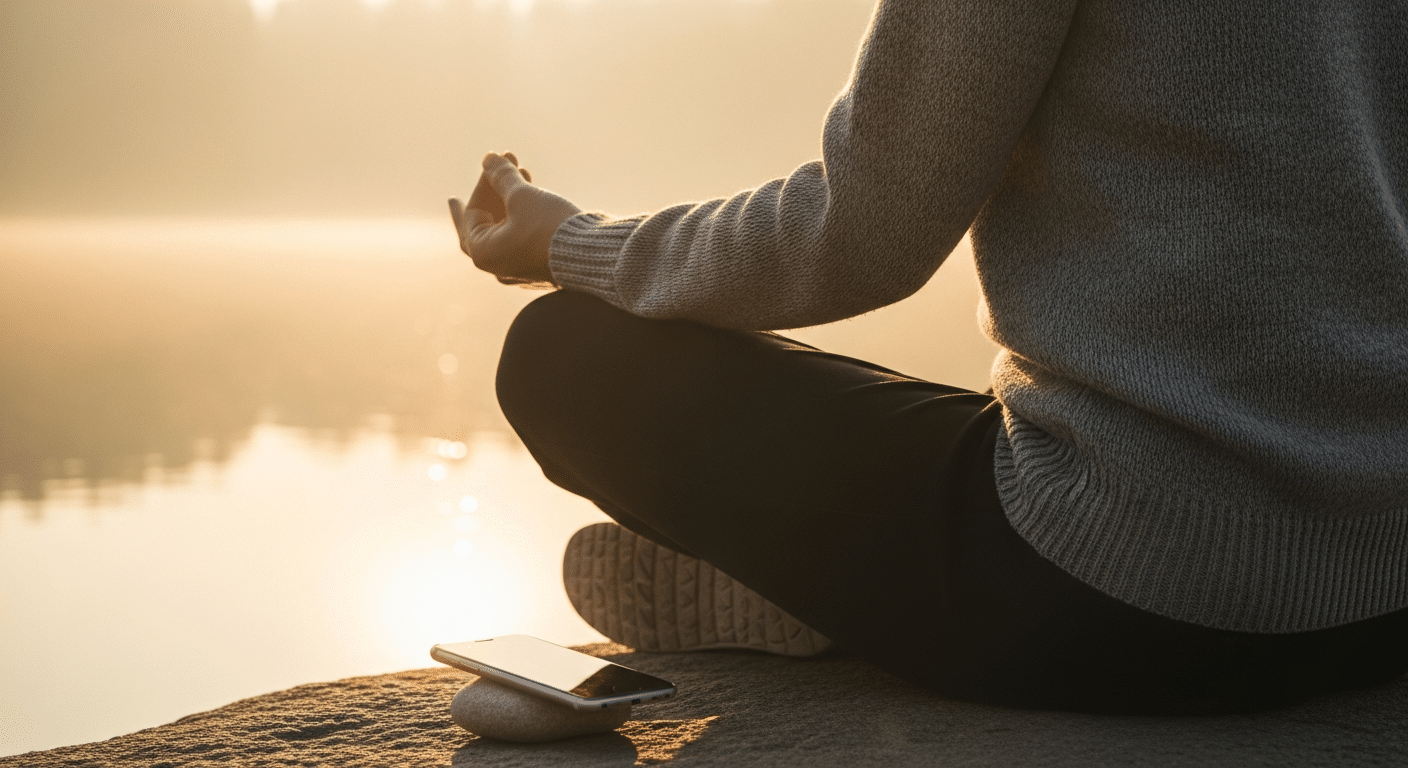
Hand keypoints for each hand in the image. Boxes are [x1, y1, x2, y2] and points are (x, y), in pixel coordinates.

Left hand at [449, 152, 581, 286]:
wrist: (592, 255)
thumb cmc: (550, 228)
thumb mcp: (522, 196)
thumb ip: (502, 176)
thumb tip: (490, 159)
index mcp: (484, 253)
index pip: (473, 212)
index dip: (484, 182)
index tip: (495, 160)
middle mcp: (498, 266)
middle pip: (486, 221)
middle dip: (493, 190)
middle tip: (493, 168)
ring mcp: (519, 269)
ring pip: (507, 228)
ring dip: (512, 199)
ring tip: (524, 173)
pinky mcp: (540, 267)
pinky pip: (523, 238)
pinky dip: (524, 215)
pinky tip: (534, 196)